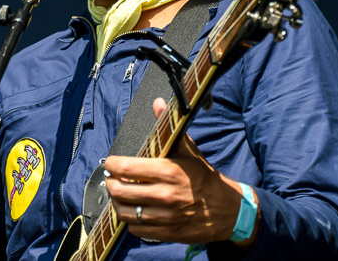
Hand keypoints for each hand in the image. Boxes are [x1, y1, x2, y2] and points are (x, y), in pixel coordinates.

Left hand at [104, 98, 257, 246]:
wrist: (227, 210)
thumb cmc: (205, 178)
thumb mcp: (189, 151)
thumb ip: (168, 129)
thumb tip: (158, 104)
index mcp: (169, 171)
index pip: (127, 168)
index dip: (113, 165)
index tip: (111, 162)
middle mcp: (165, 195)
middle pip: (120, 191)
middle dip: (110, 183)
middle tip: (112, 178)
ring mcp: (165, 216)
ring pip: (124, 212)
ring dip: (117, 202)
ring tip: (119, 194)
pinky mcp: (166, 233)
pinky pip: (136, 229)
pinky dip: (130, 220)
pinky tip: (134, 210)